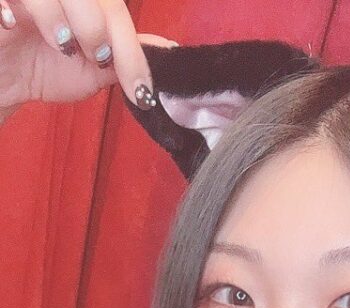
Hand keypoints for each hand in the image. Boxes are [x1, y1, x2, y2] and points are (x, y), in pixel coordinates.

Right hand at [0, 0, 177, 112]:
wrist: (5, 80)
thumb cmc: (44, 66)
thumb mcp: (92, 67)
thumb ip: (126, 56)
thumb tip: (167, 51)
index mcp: (86, 0)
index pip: (116, 10)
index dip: (132, 49)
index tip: (140, 90)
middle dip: (101, 28)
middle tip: (95, 57)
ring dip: (68, 18)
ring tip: (62, 45)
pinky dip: (29, 10)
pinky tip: (20, 28)